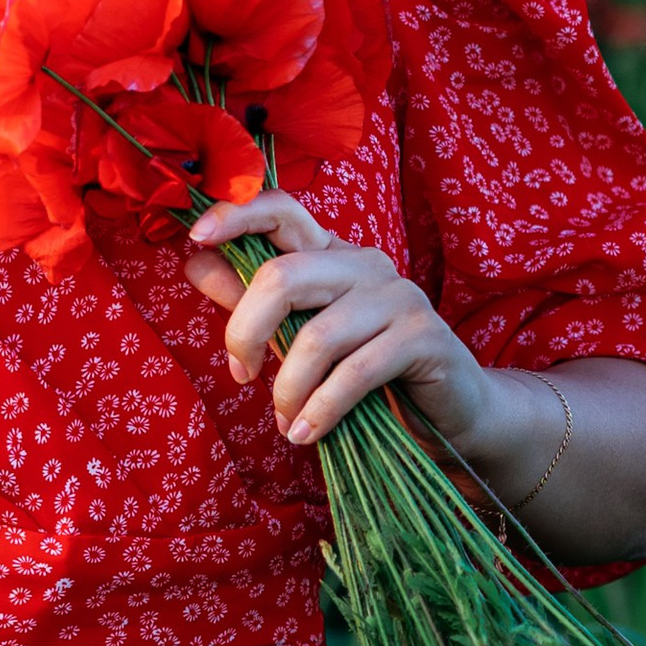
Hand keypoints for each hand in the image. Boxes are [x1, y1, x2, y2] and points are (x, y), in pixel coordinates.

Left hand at [182, 189, 490, 449]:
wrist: (449, 415)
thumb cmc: (367, 377)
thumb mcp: (300, 338)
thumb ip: (252, 301)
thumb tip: (196, 262)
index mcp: (332, 254)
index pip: (282, 211)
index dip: (236, 216)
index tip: (196, 238)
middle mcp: (365, 264)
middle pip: (284, 276)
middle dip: (247, 331)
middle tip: (242, 375)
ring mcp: (398, 296)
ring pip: (317, 335)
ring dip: (289, 390)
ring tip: (287, 424)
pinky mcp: (423, 336)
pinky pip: (355, 372)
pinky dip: (322, 409)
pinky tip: (307, 434)